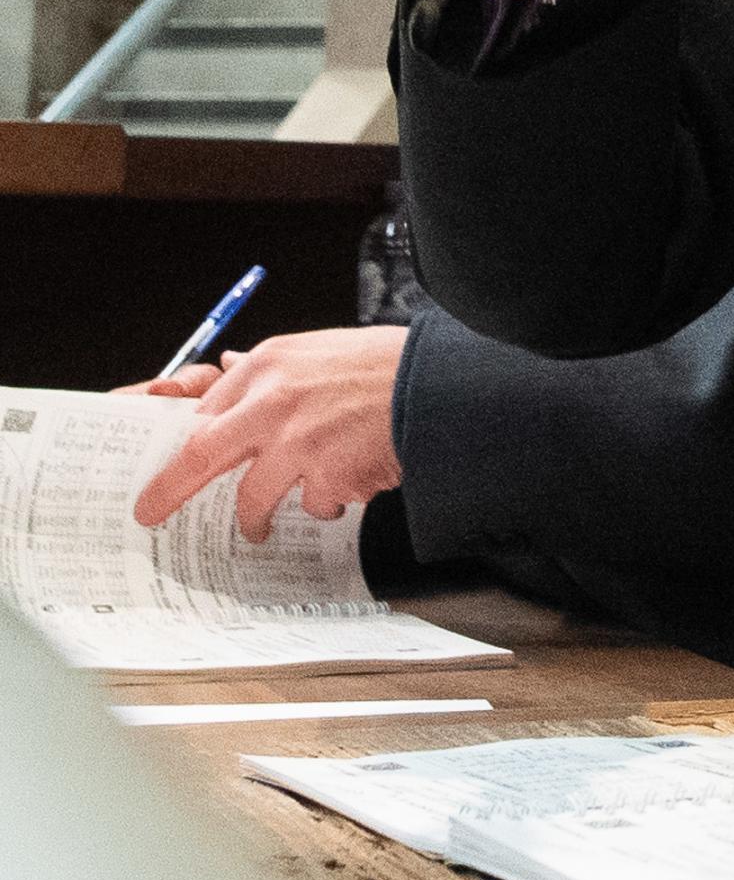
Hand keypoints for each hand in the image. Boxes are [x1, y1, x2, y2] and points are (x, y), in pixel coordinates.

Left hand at [126, 327, 407, 541]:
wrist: (435, 383)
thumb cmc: (379, 366)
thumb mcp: (315, 351)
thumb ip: (269, 372)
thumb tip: (224, 366)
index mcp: (266, 365)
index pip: (203, 414)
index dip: (180, 449)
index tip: (164, 471)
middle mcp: (273, 401)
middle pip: (202, 456)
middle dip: (170, 490)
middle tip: (152, 512)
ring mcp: (297, 441)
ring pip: (254, 498)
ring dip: (255, 519)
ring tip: (259, 529)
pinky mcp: (327, 475)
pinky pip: (313, 505)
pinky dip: (328, 501)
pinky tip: (351, 480)